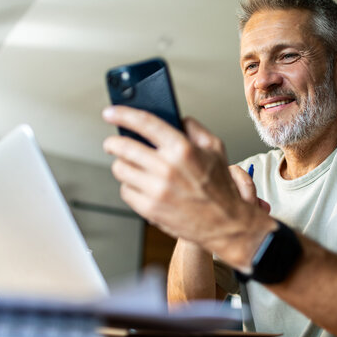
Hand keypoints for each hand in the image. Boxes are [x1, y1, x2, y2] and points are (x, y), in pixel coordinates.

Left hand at [102, 106, 274, 268]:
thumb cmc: (220, 188)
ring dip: (122, 165)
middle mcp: (167, 168)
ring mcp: (156, 190)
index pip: (144, 123)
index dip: (122, 114)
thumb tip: (178, 118)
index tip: (111, 113)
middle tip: (113, 143)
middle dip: (113, 143)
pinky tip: (142, 185)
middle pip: (123, 146)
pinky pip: (125, 191)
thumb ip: (195, 129)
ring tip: (132, 166)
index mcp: (182, 149)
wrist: (225, 223)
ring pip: (120, 169)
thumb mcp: (216, 149)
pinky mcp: (149, 208)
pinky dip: (130, 186)